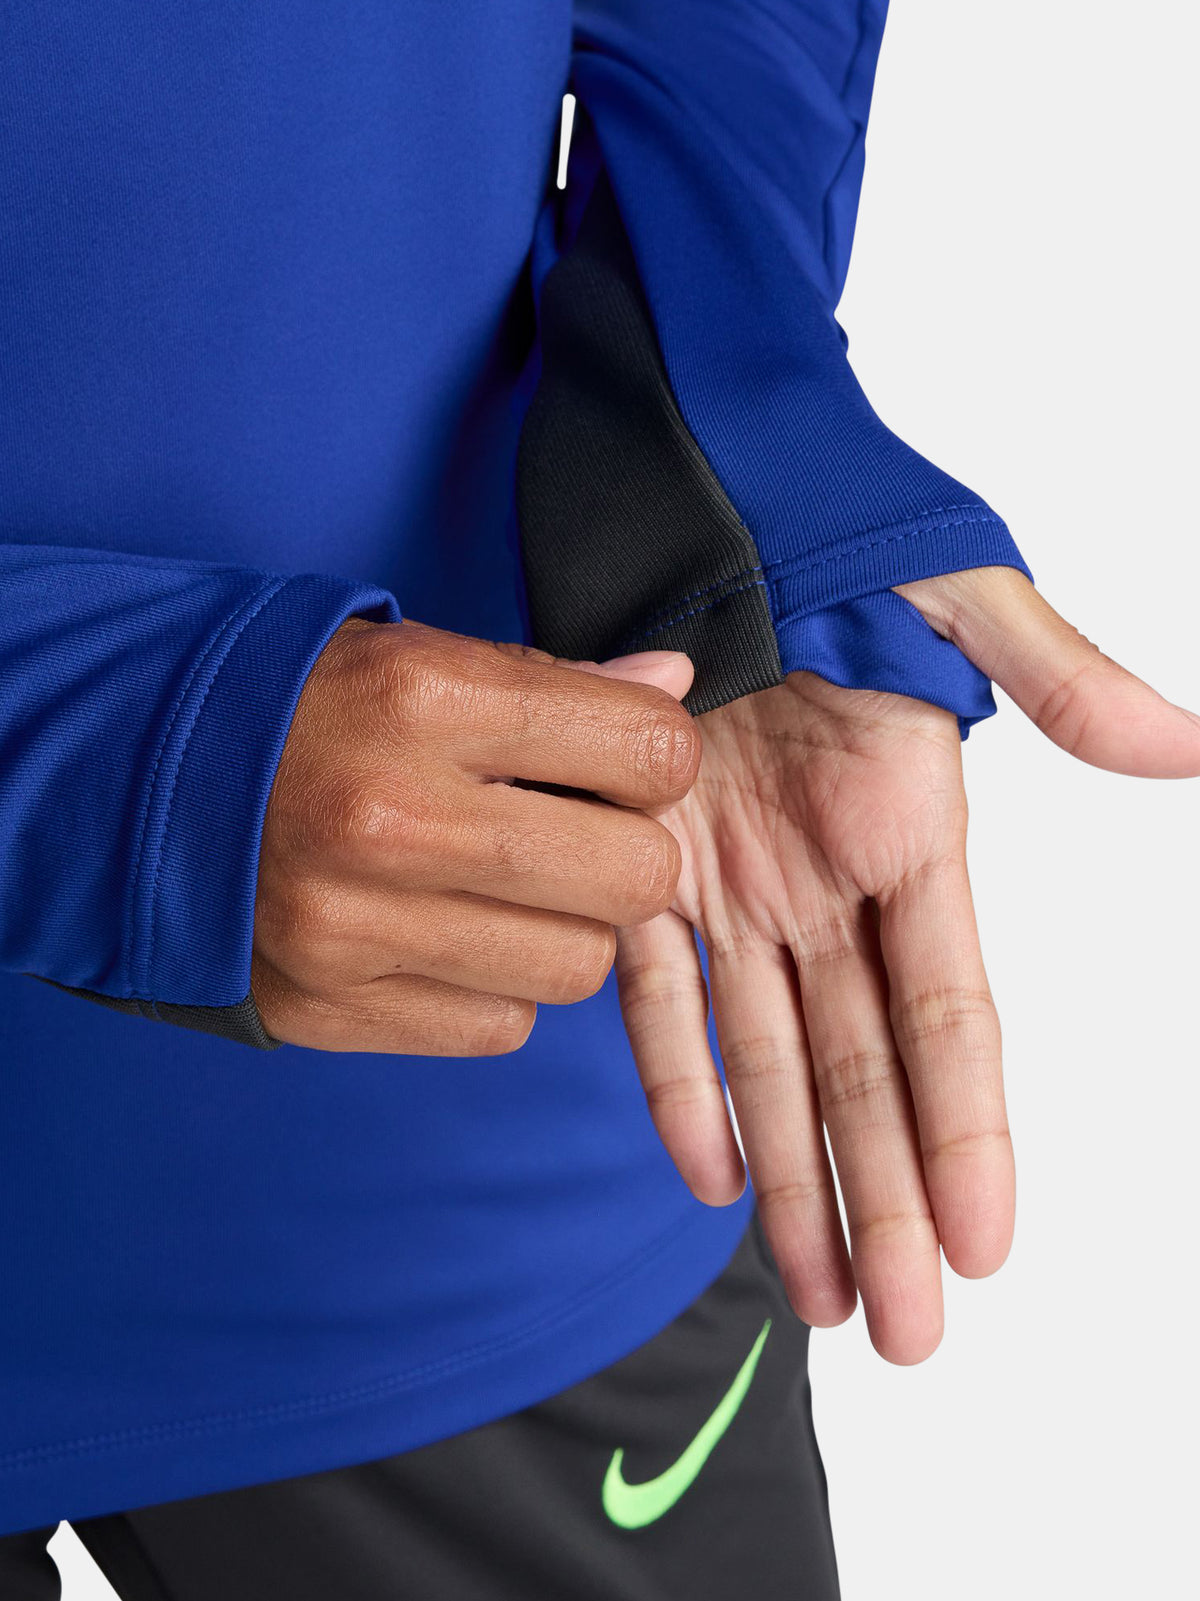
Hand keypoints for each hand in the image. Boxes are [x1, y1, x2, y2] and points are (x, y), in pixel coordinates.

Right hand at [253, 619, 697, 1052]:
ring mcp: (357, 927)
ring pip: (578, 967)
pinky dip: (496, 987)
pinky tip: (444, 934)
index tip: (622, 762)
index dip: (657, 758)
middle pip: (637, 879)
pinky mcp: (333, 1008)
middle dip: (629, 855)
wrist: (131, 780)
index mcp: (425, 700)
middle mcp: (393, 819)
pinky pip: (503, 1027)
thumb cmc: (301, 708)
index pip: (651, 751)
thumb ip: (554, 681)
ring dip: (564, 929)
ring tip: (500, 886)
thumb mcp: (419, 656)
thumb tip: (674, 692)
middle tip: (576, 832)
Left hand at [616, 567, 1199, 1362]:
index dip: (970, 1130)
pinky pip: (657, 993)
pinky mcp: (651, 867)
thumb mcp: (954, 592)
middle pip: (868, 1071)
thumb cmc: (830, 525)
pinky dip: (676, 1079)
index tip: (986, 1244)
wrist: (689, 493)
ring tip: (818, 1298)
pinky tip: (706, 1176)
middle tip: (906, 1333)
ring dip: (790, 1179)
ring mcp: (740, 886)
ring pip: (772, 1061)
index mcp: (914, 832)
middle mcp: (831, 883)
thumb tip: (1190, 746)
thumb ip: (1058, 678)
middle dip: (884, 1202)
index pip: (954, 1013)